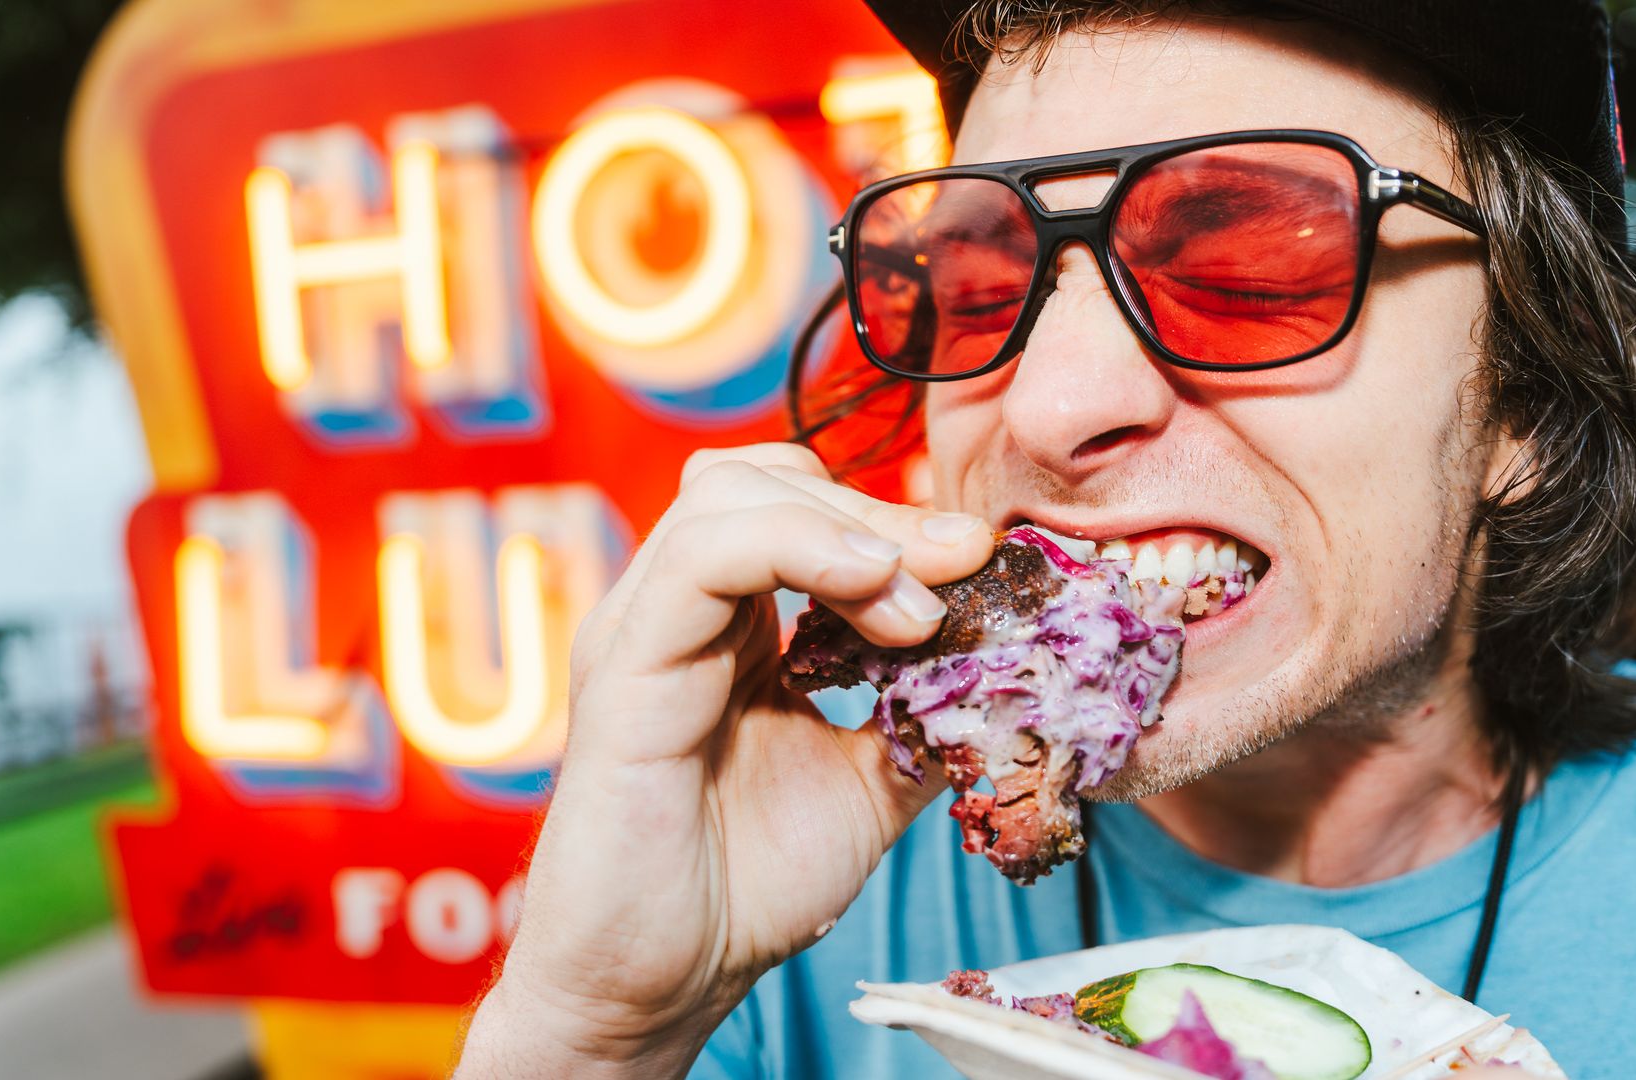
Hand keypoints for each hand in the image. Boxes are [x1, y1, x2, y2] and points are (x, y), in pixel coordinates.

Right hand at [455, 444, 991, 1077]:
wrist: (663, 983)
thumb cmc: (747, 885)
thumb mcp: (871, 783)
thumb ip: (926, 717)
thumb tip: (1012, 670)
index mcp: (730, 623)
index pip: (804, 506)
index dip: (898, 517)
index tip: (986, 561)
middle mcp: (679, 609)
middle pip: (770, 481)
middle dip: (884, 510)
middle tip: (967, 562)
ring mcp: (643, 629)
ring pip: (730, 496)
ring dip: (850, 530)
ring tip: (920, 609)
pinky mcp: (624, 669)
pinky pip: (698, 562)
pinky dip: (794, 546)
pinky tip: (868, 585)